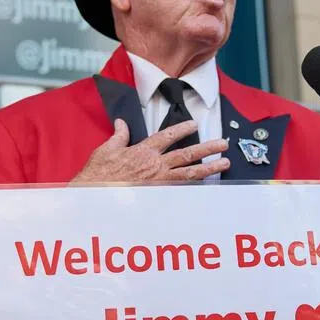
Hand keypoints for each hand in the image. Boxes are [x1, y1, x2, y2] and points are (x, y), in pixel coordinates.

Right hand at [70, 119, 230, 183]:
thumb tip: (121, 123)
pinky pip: (182, 189)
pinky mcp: (158, 195)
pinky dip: (196, 186)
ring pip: (190, 172)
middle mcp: (155, 165)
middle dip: (207, 148)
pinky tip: (208, 185)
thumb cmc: (98, 174)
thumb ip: (119, 136)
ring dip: (210, 167)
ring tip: (225, 163)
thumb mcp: (106, 149)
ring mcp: (159, 181)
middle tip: (223, 143)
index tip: (194, 124)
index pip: (167, 136)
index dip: (182, 129)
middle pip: (187, 153)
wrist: (94, 195)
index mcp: (143, 151)